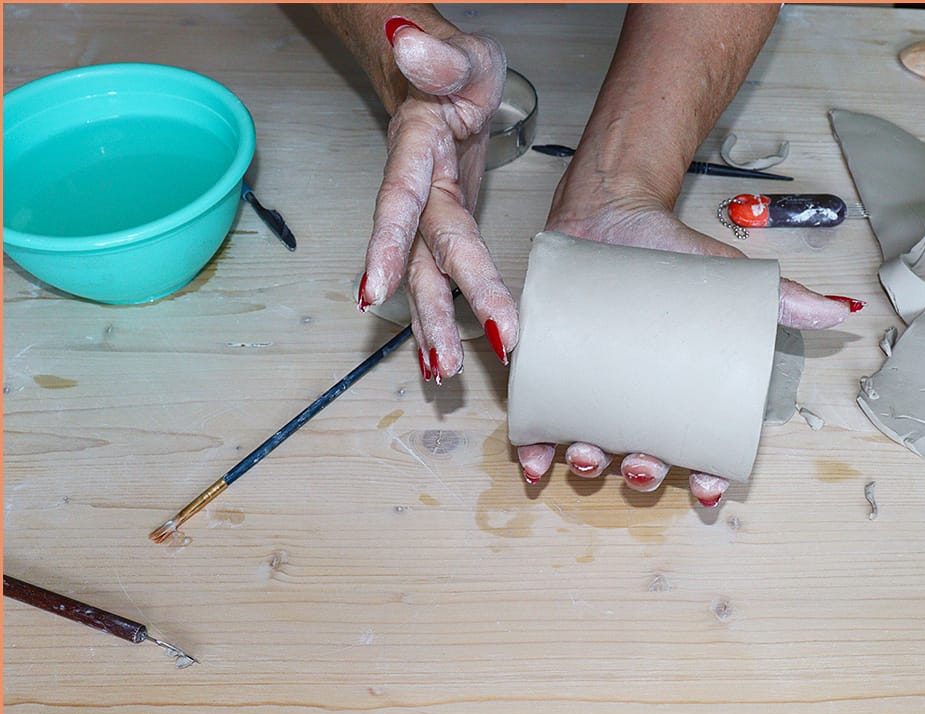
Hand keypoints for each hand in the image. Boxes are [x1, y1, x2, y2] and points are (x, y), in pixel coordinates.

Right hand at [358, 18, 517, 381]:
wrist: (438, 77)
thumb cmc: (452, 68)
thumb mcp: (461, 53)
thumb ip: (438, 54)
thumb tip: (407, 40)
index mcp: (417, 151)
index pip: (401, 200)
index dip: (386, 245)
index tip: (376, 290)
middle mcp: (416, 190)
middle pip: (419, 257)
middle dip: (431, 311)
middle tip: (444, 363)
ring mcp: (427, 213)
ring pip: (425, 277)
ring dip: (432, 327)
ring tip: (440, 374)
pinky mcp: (443, 227)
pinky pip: (441, 276)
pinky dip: (443, 315)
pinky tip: (444, 354)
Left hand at [517, 190, 859, 507]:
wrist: (611, 213)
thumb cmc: (671, 254)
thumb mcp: (726, 278)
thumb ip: (778, 298)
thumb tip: (837, 311)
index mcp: (678, 393)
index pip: (696, 449)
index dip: (704, 479)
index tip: (705, 489)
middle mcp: (633, 401)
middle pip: (640, 456)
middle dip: (640, 473)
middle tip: (641, 466)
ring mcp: (589, 389)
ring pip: (588, 446)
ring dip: (587, 465)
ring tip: (588, 456)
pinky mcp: (549, 370)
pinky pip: (538, 419)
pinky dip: (534, 445)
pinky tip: (533, 460)